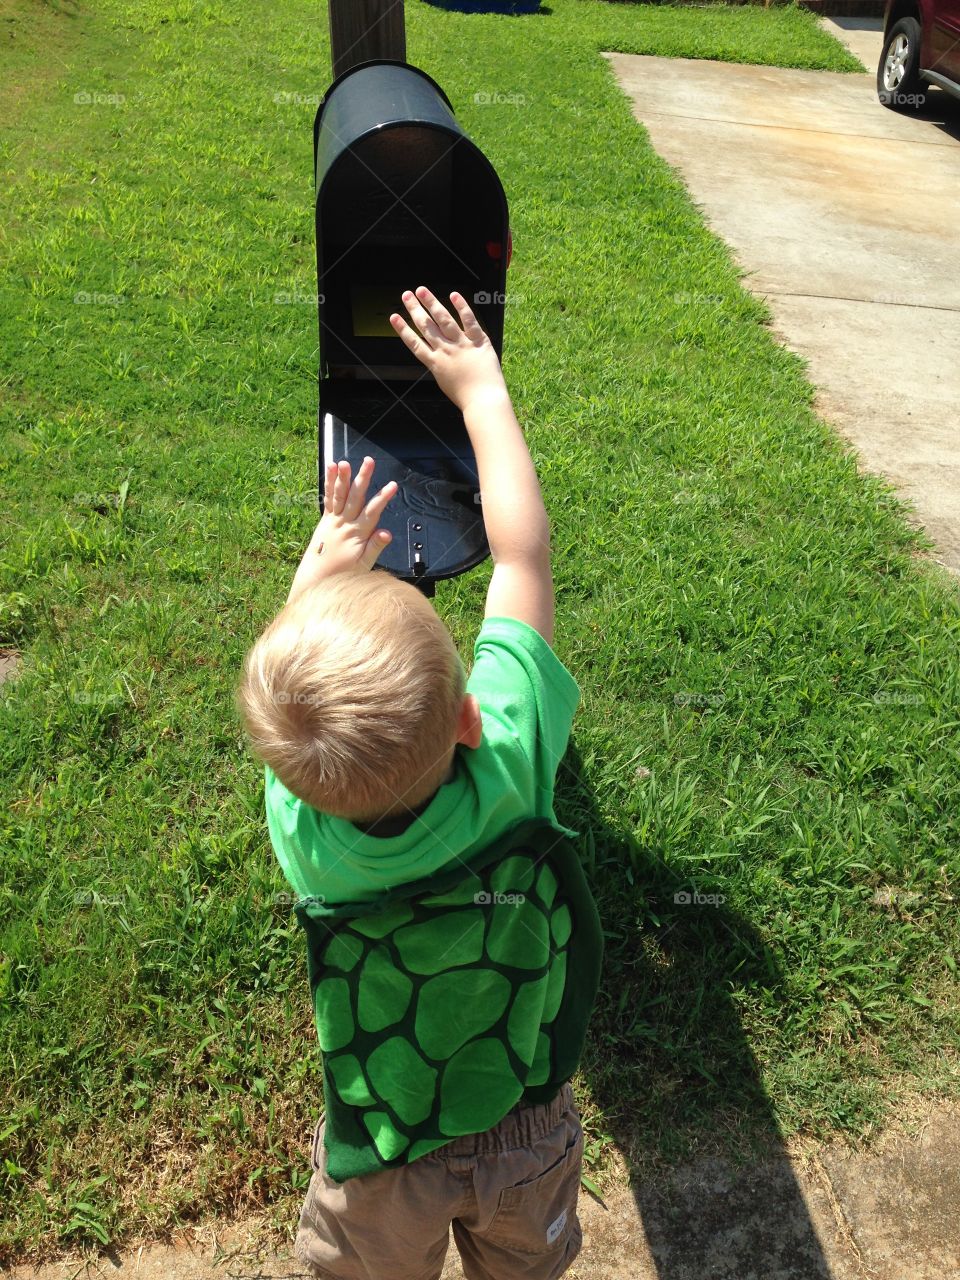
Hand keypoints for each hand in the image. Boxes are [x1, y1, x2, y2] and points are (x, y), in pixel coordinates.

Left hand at [286, 457, 396, 603]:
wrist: (316, 578)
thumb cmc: (343, 573)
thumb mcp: (364, 566)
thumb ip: (375, 547)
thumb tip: (386, 533)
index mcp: (357, 535)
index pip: (372, 513)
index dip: (382, 498)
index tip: (392, 485)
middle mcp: (344, 525)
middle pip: (355, 498)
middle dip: (363, 478)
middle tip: (369, 462)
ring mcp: (333, 521)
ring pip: (339, 495)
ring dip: (343, 478)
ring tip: (345, 462)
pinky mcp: (325, 519)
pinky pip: (328, 498)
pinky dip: (329, 483)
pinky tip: (330, 469)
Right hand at [390, 286, 509, 415]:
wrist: (484, 401)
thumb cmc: (466, 397)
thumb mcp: (446, 382)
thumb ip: (440, 366)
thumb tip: (436, 356)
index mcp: (435, 364)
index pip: (414, 343)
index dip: (403, 329)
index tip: (393, 317)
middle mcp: (445, 351)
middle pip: (426, 327)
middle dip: (414, 309)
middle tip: (406, 295)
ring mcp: (461, 345)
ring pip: (443, 320)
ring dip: (430, 303)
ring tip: (421, 290)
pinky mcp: (478, 342)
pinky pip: (469, 321)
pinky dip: (461, 307)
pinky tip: (453, 295)